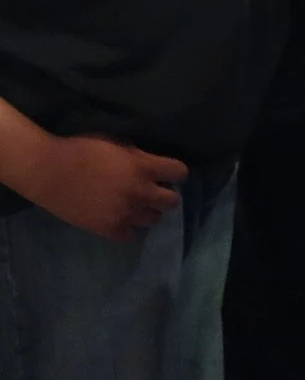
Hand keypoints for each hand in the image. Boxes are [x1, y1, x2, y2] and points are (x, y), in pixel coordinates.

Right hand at [17, 134, 185, 241]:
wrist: (48, 170)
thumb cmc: (82, 150)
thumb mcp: (119, 144)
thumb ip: (140, 156)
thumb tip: (155, 165)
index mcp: (144, 167)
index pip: (180, 173)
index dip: (175, 173)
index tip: (168, 174)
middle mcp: (140, 192)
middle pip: (173, 201)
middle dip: (165, 194)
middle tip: (152, 191)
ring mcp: (125, 213)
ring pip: (155, 219)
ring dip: (148, 211)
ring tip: (136, 206)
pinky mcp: (108, 229)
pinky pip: (133, 236)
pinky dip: (131, 229)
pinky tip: (124, 220)